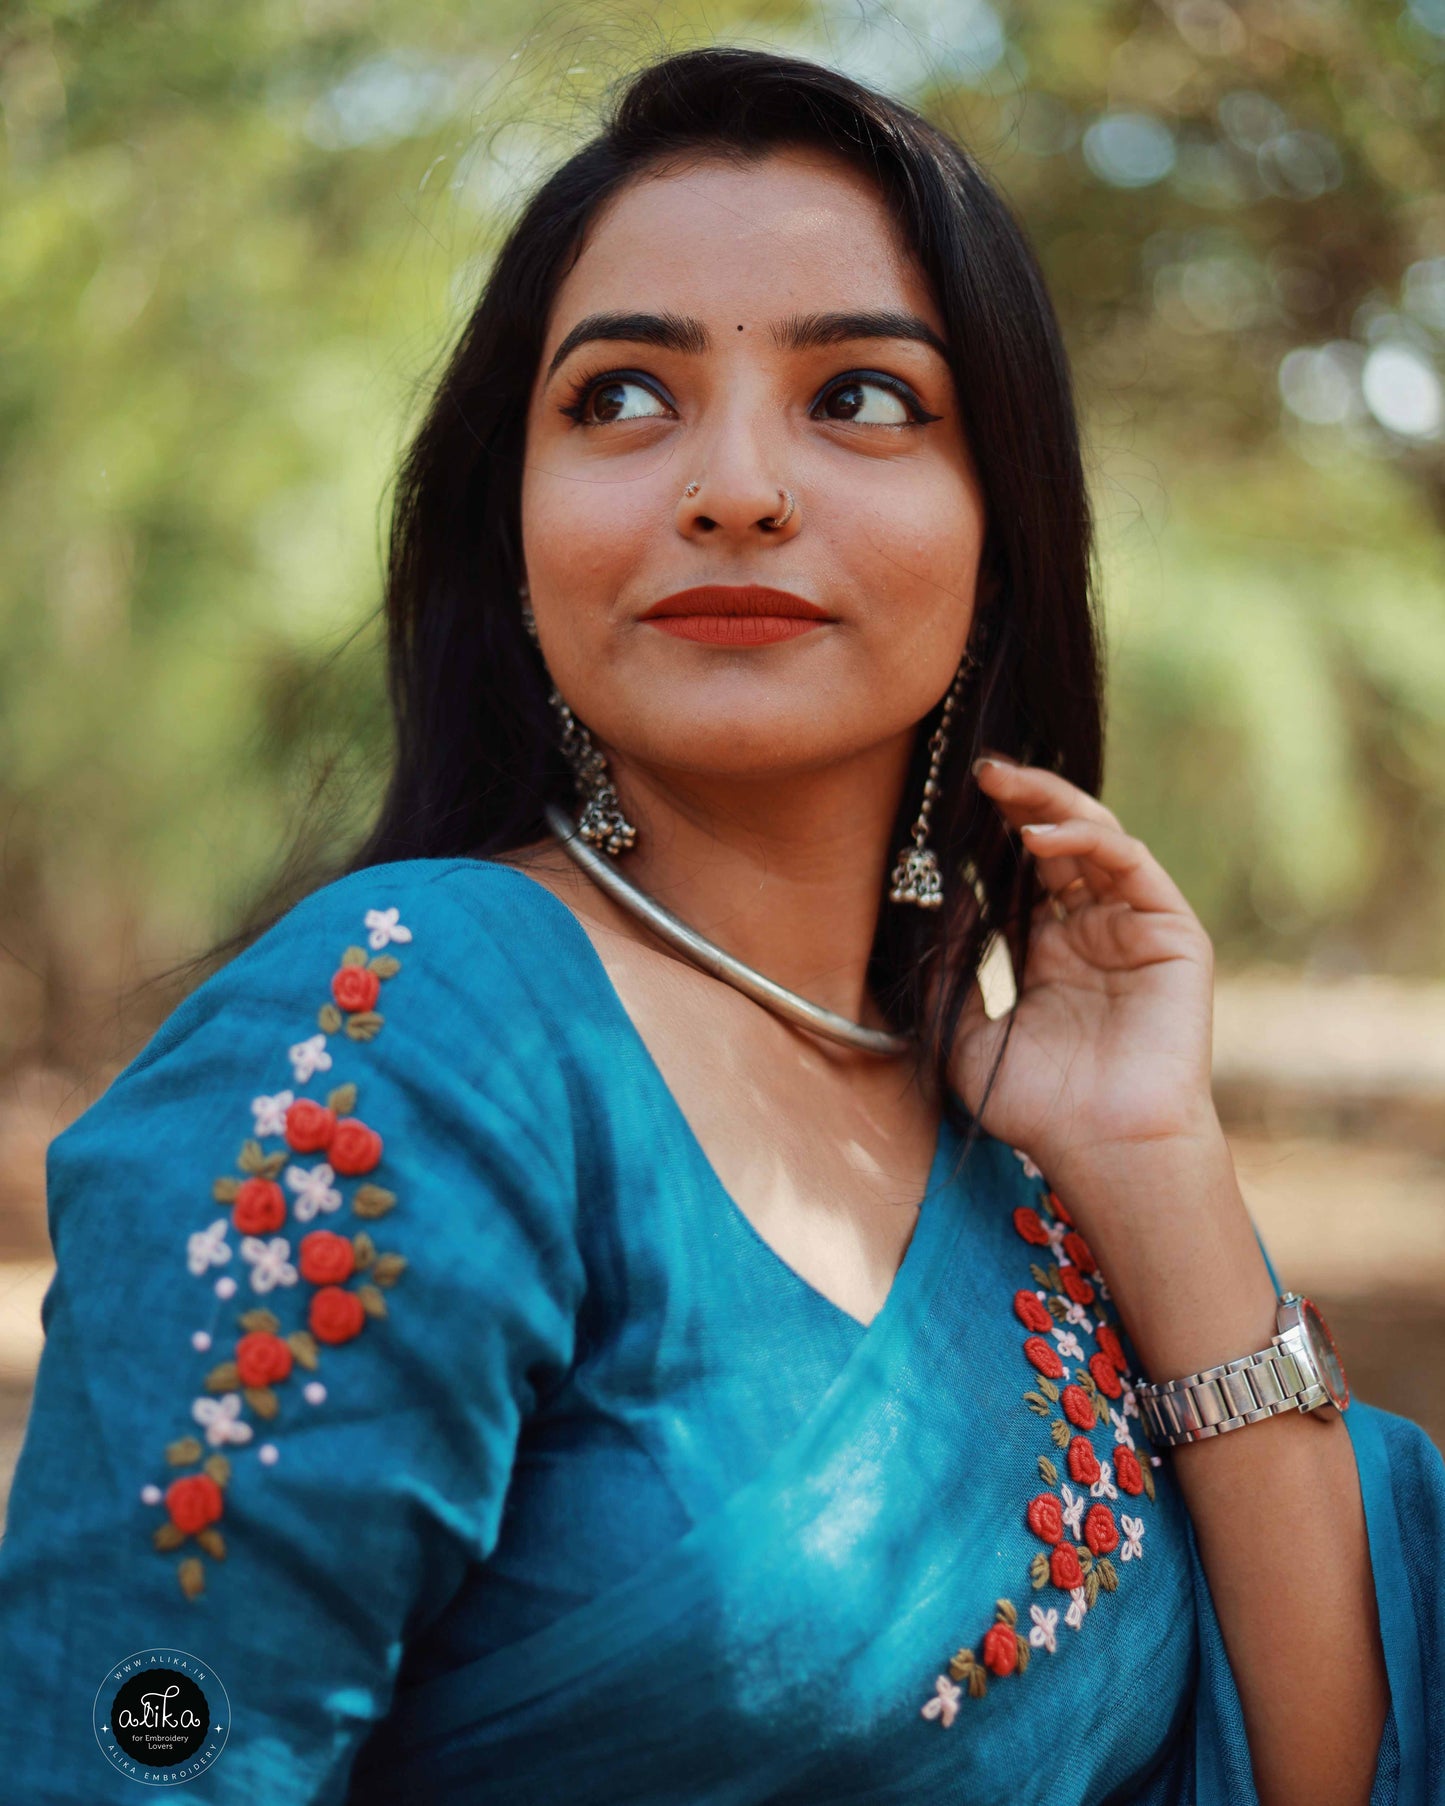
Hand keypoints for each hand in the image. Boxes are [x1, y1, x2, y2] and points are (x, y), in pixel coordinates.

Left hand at [949, 752, 1220, 1204]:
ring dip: (1047, 803)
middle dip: (1017, 800)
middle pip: (1055, 841)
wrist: (1103, 1148)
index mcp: (1049, 949)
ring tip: (998, 782)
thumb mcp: (964, 1030)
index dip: (985, 833)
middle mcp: (1093, 929)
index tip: (940, 804)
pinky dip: (1085, 840)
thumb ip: (948, 965)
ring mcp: (1134, 926)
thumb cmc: (1036, 1106)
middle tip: (973, 771)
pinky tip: (1036, 838)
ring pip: (1094, 837)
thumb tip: (926, 899)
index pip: (1018, 870)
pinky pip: (1129, 863)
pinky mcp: (1172, 931)